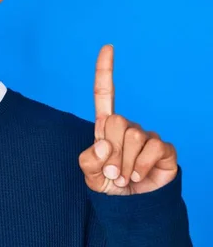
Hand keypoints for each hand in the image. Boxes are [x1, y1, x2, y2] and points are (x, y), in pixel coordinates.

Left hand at [78, 45, 177, 195]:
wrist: (131, 206)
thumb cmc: (109, 184)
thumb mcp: (90, 174)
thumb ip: (89, 160)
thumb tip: (104, 144)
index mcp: (105, 126)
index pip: (105, 93)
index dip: (105, 70)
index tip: (108, 47)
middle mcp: (126, 126)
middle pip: (116, 122)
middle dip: (111, 151)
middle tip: (112, 171)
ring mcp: (146, 136)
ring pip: (133, 136)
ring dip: (125, 162)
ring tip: (124, 176)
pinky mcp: (164, 148)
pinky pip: (154, 148)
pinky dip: (142, 166)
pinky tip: (139, 175)